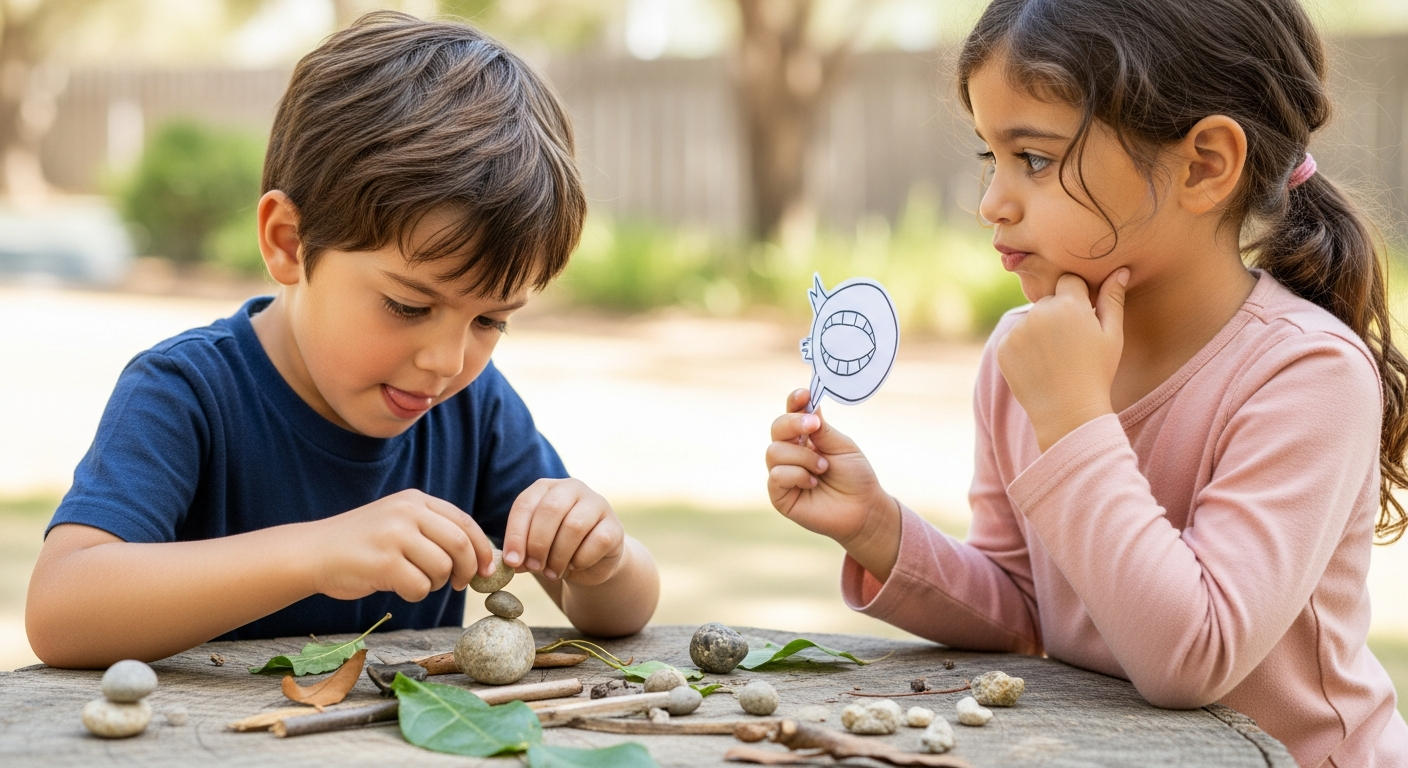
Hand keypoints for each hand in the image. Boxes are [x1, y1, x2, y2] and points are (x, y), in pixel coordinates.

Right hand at [307, 489, 494, 601]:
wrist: (314, 552)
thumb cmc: (362, 543)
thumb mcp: (398, 521)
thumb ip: (434, 530)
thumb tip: (480, 557)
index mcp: (415, 500)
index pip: (464, 522)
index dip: (481, 548)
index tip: (488, 569)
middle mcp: (407, 512)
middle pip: (460, 544)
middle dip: (466, 569)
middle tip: (459, 583)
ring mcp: (394, 536)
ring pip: (442, 567)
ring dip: (436, 583)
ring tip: (416, 580)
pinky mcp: (383, 563)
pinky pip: (420, 586)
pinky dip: (415, 594)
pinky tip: (398, 586)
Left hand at [501, 478, 623, 586]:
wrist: (592, 561)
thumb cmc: (556, 548)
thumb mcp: (534, 547)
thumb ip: (521, 551)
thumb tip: (512, 562)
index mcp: (546, 488)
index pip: (525, 504)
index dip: (516, 534)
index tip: (512, 562)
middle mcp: (572, 488)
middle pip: (550, 510)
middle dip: (538, 544)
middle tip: (534, 567)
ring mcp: (597, 504)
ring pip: (573, 526)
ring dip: (558, 556)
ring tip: (553, 572)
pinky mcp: (615, 525)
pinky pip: (597, 541)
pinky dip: (581, 560)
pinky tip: (575, 566)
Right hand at [766, 389, 899, 577]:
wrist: (864, 509)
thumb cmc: (855, 477)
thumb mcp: (841, 446)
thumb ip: (822, 429)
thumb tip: (807, 405)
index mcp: (805, 438)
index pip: (791, 413)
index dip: (794, 402)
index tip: (804, 395)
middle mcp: (790, 453)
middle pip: (776, 428)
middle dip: (794, 424)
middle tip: (815, 426)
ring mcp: (783, 473)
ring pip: (774, 451)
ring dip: (803, 457)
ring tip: (823, 468)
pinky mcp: (779, 495)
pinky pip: (776, 475)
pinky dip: (797, 475)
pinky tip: (813, 483)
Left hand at [997, 269, 1127, 450]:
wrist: (1068, 412)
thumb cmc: (1097, 372)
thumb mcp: (1112, 335)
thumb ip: (1113, 299)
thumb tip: (1120, 270)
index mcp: (1069, 304)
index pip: (1069, 280)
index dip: (1078, 297)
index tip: (1083, 318)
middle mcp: (1039, 311)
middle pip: (1049, 300)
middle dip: (1058, 314)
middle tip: (1071, 345)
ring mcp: (1018, 329)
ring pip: (1031, 319)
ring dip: (1040, 331)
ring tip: (1056, 358)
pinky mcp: (1003, 347)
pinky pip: (1014, 338)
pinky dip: (1024, 348)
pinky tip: (1039, 366)